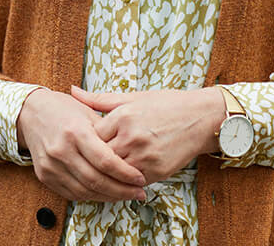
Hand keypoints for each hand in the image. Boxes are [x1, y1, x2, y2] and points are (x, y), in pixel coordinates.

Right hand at [16, 88, 146, 202]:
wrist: (30, 113)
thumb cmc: (62, 110)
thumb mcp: (87, 112)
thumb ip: (108, 132)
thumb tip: (132, 151)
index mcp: (75, 131)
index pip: (105, 160)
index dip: (125, 173)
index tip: (140, 179)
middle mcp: (61, 150)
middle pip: (96, 180)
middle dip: (122, 190)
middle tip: (138, 192)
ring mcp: (51, 165)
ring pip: (85, 191)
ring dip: (108, 197)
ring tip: (125, 195)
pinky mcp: (45, 176)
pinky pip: (72, 193)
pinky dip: (91, 196)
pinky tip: (104, 193)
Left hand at [71, 85, 224, 183]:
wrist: (200, 118)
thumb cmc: (166, 104)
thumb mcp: (132, 97)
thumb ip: (99, 98)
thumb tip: (73, 91)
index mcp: (123, 116)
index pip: (92, 136)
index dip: (86, 141)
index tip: (83, 143)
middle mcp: (132, 137)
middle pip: (100, 157)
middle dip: (93, 159)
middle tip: (84, 162)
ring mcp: (145, 156)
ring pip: (114, 173)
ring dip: (107, 174)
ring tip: (98, 173)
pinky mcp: (157, 172)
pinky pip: (132, 182)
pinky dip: (124, 182)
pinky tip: (118, 179)